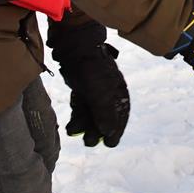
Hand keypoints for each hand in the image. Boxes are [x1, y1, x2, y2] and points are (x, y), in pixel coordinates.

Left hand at [48, 21, 129, 146]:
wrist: (75, 49)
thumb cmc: (91, 69)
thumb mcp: (99, 92)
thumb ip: (104, 113)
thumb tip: (108, 132)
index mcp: (119, 92)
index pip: (122, 115)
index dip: (117, 130)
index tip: (110, 143)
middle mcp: (109, 93)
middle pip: (106, 117)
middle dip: (97, 130)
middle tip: (89, 142)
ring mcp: (96, 91)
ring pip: (92, 114)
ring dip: (84, 125)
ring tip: (73, 131)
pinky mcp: (84, 90)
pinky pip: (82, 108)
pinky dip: (78, 117)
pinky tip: (71, 124)